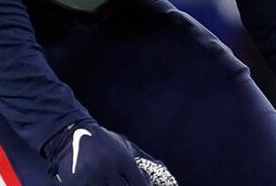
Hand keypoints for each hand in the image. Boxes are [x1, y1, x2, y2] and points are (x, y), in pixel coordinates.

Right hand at [43, 119, 177, 185]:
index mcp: (123, 159)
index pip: (139, 185)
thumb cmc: (103, 142)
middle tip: (121, 185)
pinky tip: (99, 185)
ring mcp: (92, 177)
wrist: (72, 135)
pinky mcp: (77, 183)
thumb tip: (162, 168)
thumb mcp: (124, 145)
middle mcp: (109, 168)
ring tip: (110, 184)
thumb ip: (142, 159)